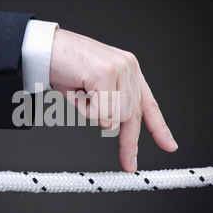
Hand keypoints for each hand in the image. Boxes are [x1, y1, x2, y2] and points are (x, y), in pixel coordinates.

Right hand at [49, 28, 177, 171]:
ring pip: (116, 117)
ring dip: (93, 114)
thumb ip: (107, 108)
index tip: (169, 145)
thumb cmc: (63, 68)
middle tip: (128, 164)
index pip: (148, 103)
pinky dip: (84, 108)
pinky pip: (100, 111)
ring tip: (80, 95)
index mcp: (128, 70)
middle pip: (132, 116)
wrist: (43, 48)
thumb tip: (111, 125)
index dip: (159, 127)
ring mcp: (118, 69)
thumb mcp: (91, 91)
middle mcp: (128, 67)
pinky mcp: (105, 73)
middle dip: (128, 142)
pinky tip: (77, 90)